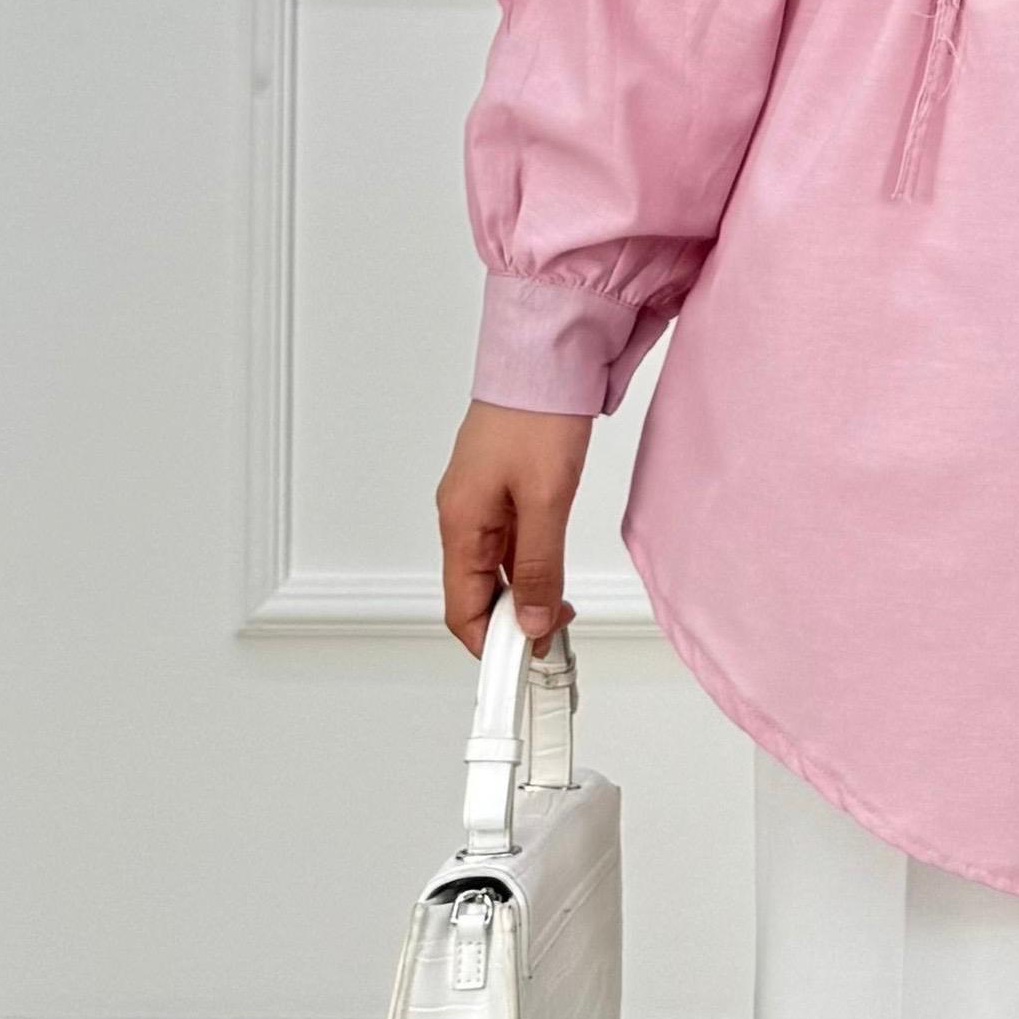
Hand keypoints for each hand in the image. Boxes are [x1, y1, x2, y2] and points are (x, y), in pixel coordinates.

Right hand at [436, 400, 591, 655]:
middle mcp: (462, 514)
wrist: (547, 354)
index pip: (462, 609)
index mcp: (460, 522)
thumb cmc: (538, 412)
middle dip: (510, 623)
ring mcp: (481, 499)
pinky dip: (528, 564)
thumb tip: (530, 620)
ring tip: (559, 611)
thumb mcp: (546, 499)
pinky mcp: (502, 485)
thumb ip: (537, 566)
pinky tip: (553, 572)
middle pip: (475, 593)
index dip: (492, 645)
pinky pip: (508, 541)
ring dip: (522, 594)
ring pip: (493, 568)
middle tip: (552, 638)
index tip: (526, 664)